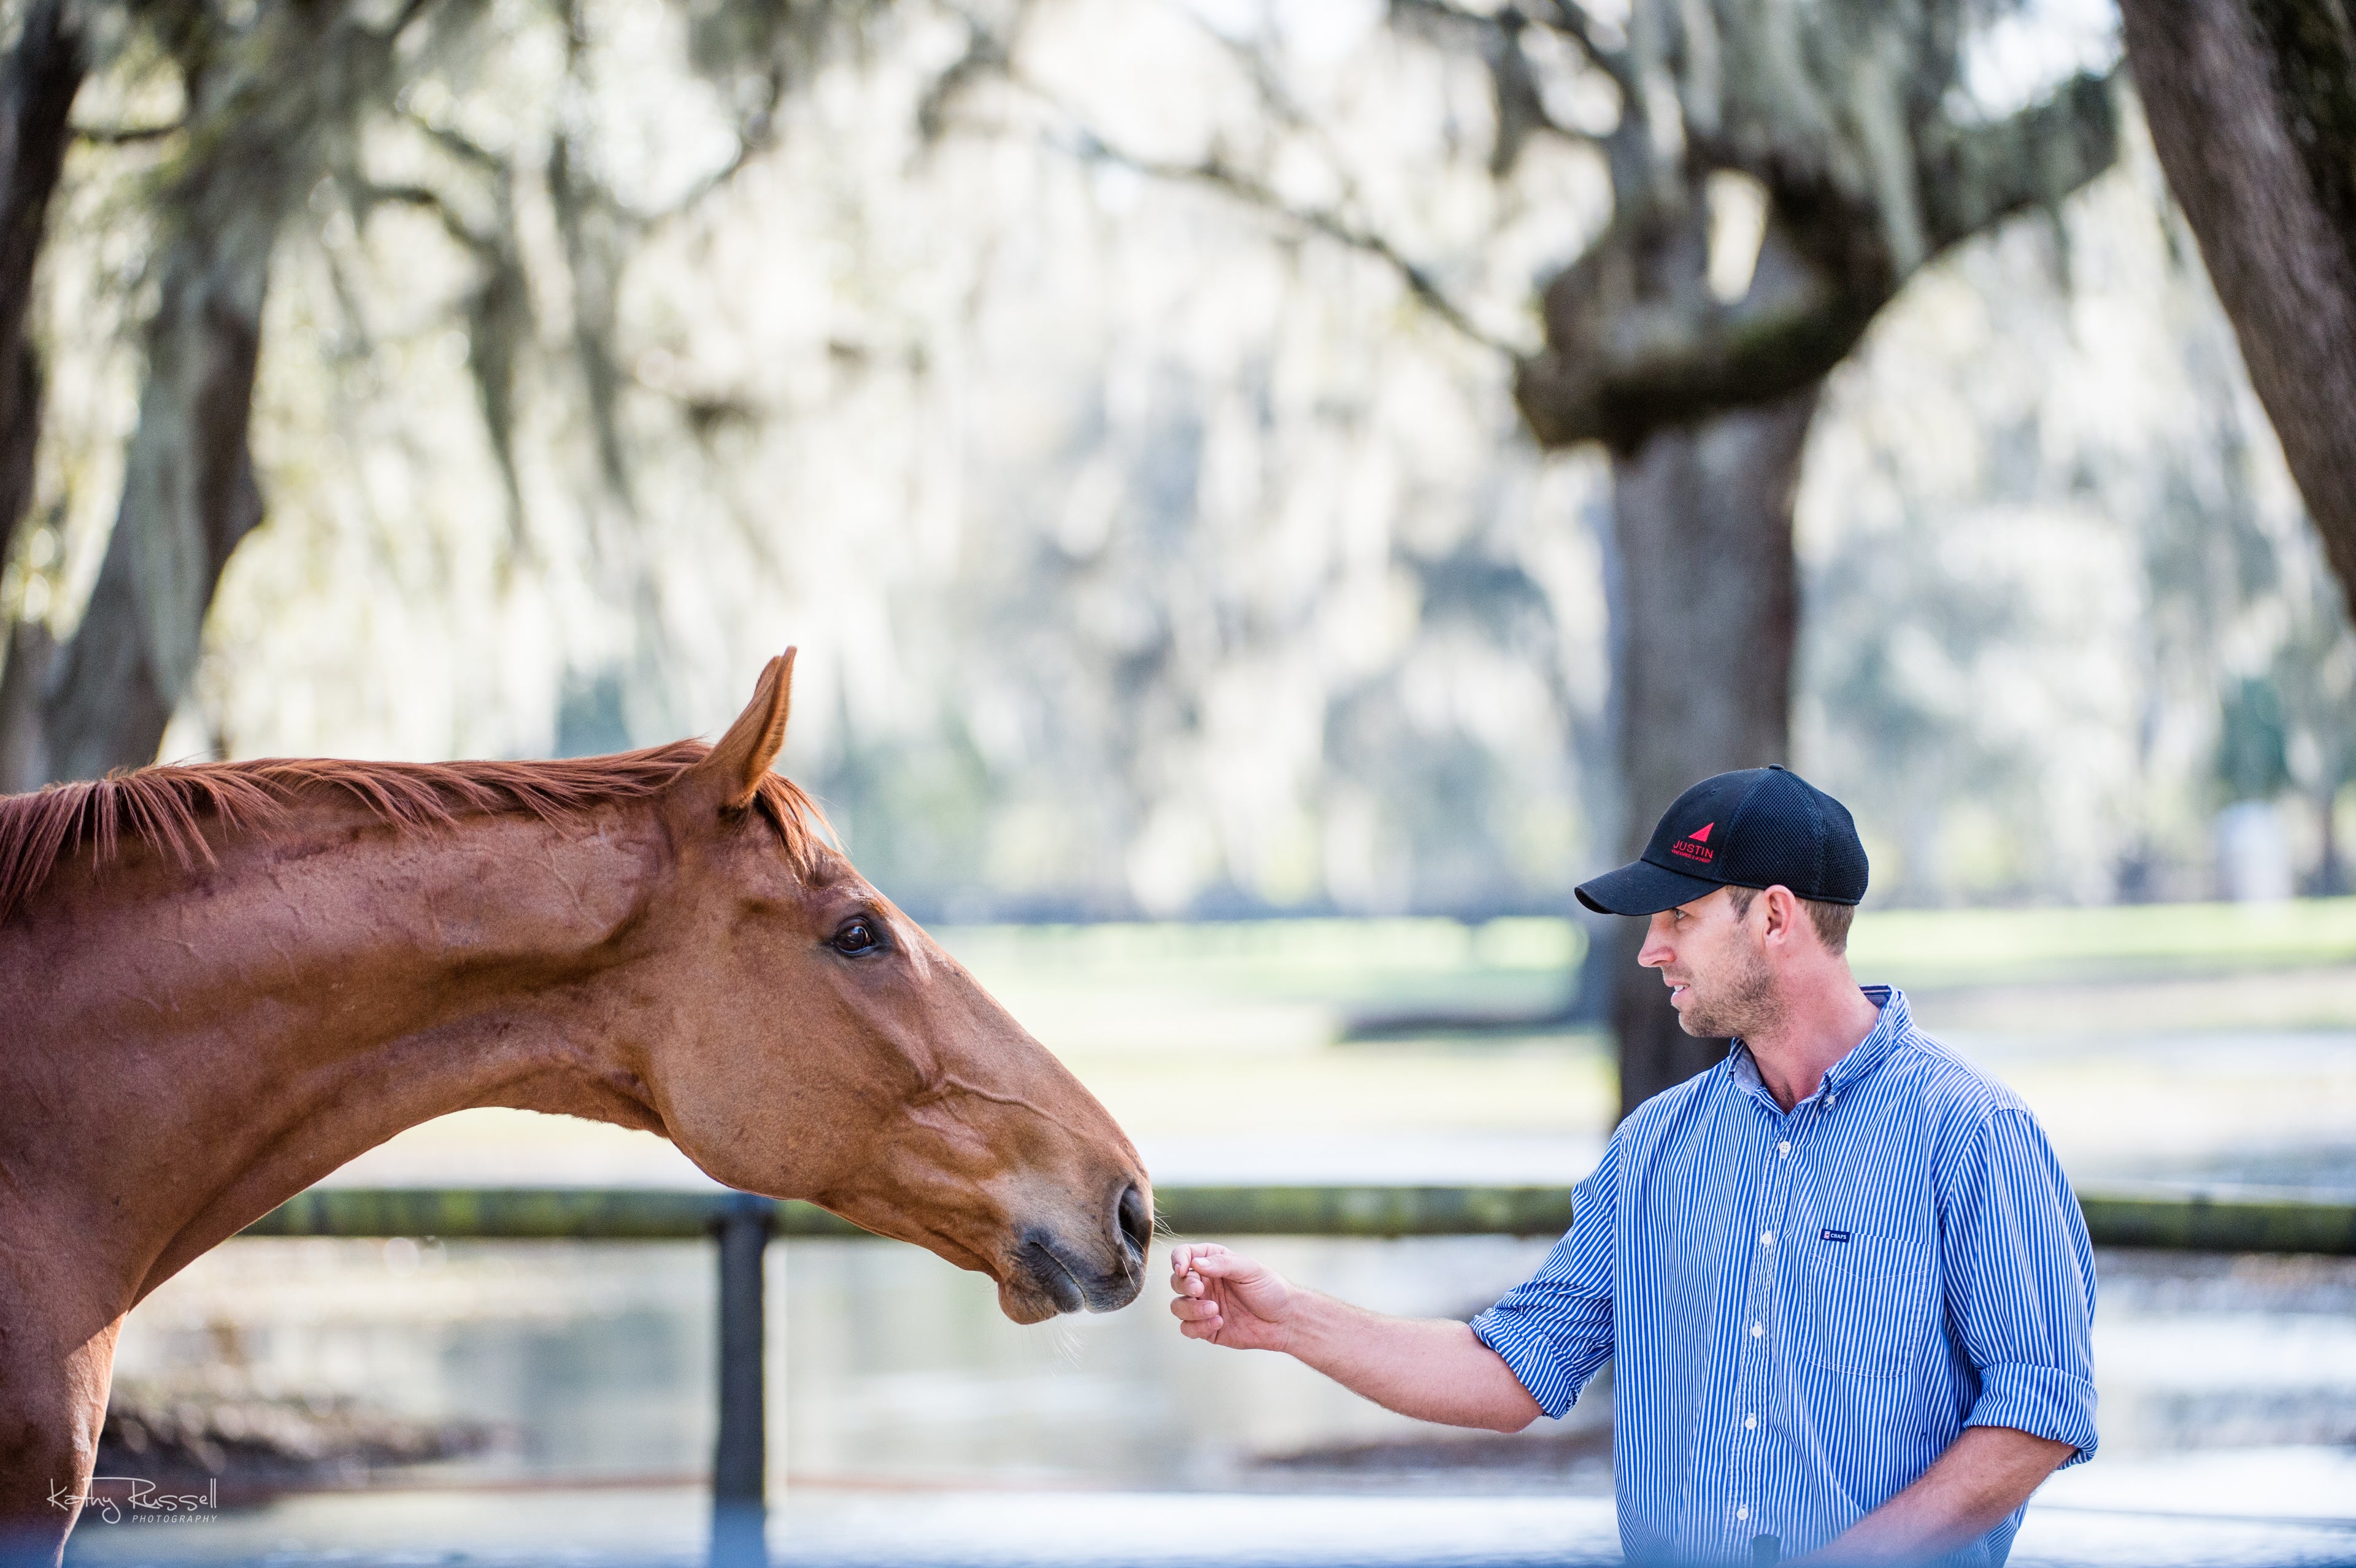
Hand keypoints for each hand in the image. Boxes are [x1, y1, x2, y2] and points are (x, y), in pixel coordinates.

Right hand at [1168, 1242, 1295, 1350]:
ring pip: (1177, 1306)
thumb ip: (1222, 1264)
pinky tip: (1219, 1323)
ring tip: (1214, 1310)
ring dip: (1191, 1309)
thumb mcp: (1250, 1269)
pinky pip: (1187, 1328)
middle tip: (1201, 1290)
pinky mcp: (1206, 1328)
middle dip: (1184, 1285)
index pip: (1184, 1255)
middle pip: (1176, 1281)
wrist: (1285, 1320)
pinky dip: (1198, 1326)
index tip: (1183, 1269)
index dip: (1178, 1260)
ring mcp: (1203, 1306)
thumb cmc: (1270, 1289)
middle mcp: (1204, 1283)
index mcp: (1213, 1263)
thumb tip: (1195, 1264)